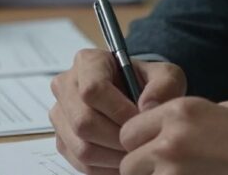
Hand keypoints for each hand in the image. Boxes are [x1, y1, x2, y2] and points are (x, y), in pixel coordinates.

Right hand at [49, 48, 186, 173]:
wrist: (136, 97)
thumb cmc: (148, 84)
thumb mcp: (166, 75)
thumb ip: (165, 84)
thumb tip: (147, 106)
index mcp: (88, 62)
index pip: (92, 90)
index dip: (118, 110)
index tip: (140, 118)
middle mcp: (66, 85)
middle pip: (84, 122)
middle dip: (118, 137)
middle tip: (141, 142)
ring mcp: (61, 115)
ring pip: (81, 147)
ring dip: (113, 156)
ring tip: (136, 152)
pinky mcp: (63, 141)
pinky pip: (81, 164)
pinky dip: (106, 167)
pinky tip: (124, 159)